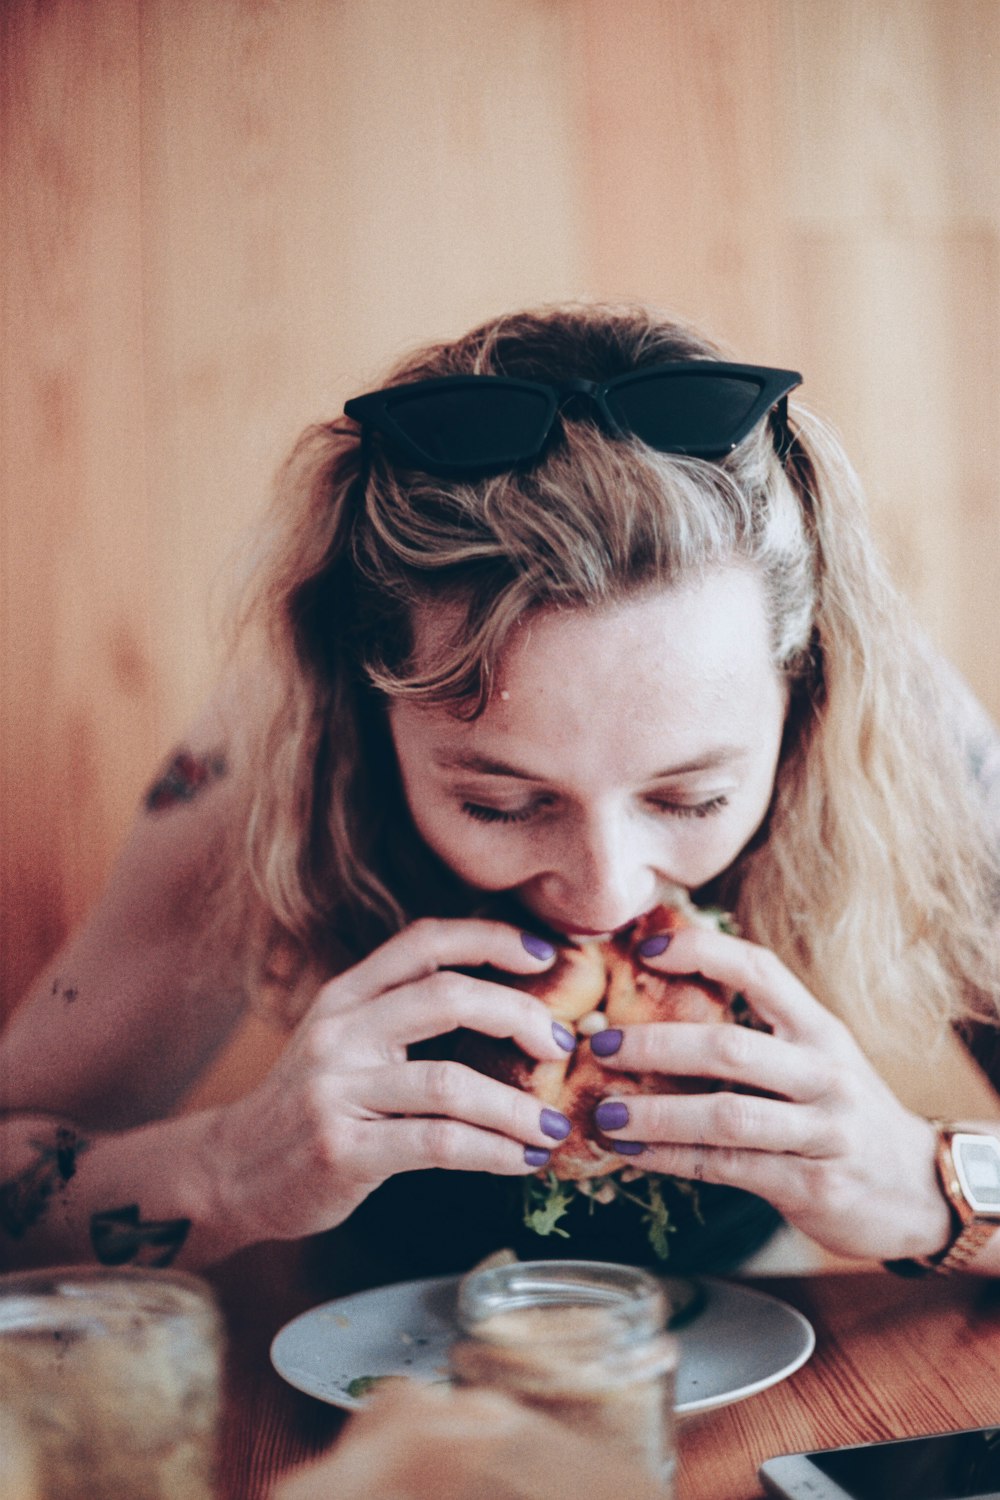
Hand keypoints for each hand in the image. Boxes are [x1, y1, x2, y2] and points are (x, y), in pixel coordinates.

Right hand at [204, 920, 571, 1249]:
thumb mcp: (344, 1044)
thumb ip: (405, 1018)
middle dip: (520, 1016)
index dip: (491, 937)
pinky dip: (492, 1152)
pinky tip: (522, 1161)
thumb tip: (511, 1009)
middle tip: (562, 1045)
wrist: (229, 1172)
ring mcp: (336, 1090)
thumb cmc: (309, 1106)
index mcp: (346, 995)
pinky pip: (437, 1145)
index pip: (425, 939)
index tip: (547, 956)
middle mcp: (340, 1032)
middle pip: (448, 996)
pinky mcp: (341, 1150)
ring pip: (450, 1082)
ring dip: (515, 1106)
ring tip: (553, 1127)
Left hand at [589, 925, 951, 1261]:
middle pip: (730, 1047)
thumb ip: (756, 1033)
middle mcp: (824, 1073)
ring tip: (605, 1113)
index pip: (759, 969)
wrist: (921, 1190)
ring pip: (726, 1116)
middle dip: (656, 1043)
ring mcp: (823, 1132)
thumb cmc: (843, 1113)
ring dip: (656, 1114)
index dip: (700, 951)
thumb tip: (654, 1006)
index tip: (643, 947)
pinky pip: (728, 1169)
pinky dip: (672, 1160)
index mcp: (819, 1029)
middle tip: (600, 1044)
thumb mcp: (816, 1059)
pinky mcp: (813, 1186)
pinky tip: (632, 1155)